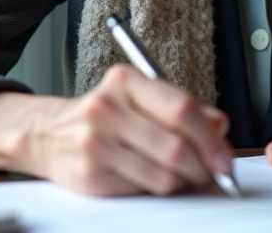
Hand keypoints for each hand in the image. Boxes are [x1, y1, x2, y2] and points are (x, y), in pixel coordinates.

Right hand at [16, 64, 233, 195]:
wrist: (47, 133)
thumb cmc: (103, 115)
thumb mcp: (140, 98)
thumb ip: (181, 109)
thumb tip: (220, 126)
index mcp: (126, 80)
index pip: (182, 108)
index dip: (210, 138)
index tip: (225, 156)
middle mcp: (108, 107)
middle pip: (176, 146)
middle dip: (204, 166)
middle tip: (214, 173)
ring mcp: (96, 142)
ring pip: (163, 174)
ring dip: (184, 182)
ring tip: (185, 177)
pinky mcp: (90, 174)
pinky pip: (143, 190)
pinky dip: (161, 190)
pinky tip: (158, 180)